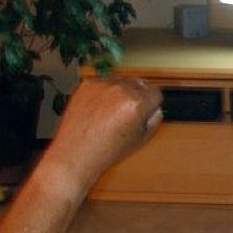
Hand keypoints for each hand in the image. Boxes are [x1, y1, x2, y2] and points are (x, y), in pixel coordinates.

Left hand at [42, 77, 162, 189]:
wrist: (76, 152)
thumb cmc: (106, 149)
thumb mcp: (140, 139)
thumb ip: (154, 120)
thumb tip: (155, 108)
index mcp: (137, 103)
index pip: (156, 92)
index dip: (152, 104)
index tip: (147, 109)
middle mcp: (121, 90)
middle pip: (140, 83)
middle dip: (138, 96)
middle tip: (128, 113)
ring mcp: (103, 85)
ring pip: (122, 80)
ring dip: (121, 91)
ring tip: (112, 111)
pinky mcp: (87, 84)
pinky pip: (103, 82)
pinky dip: (104, 92)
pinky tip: (99, 108)